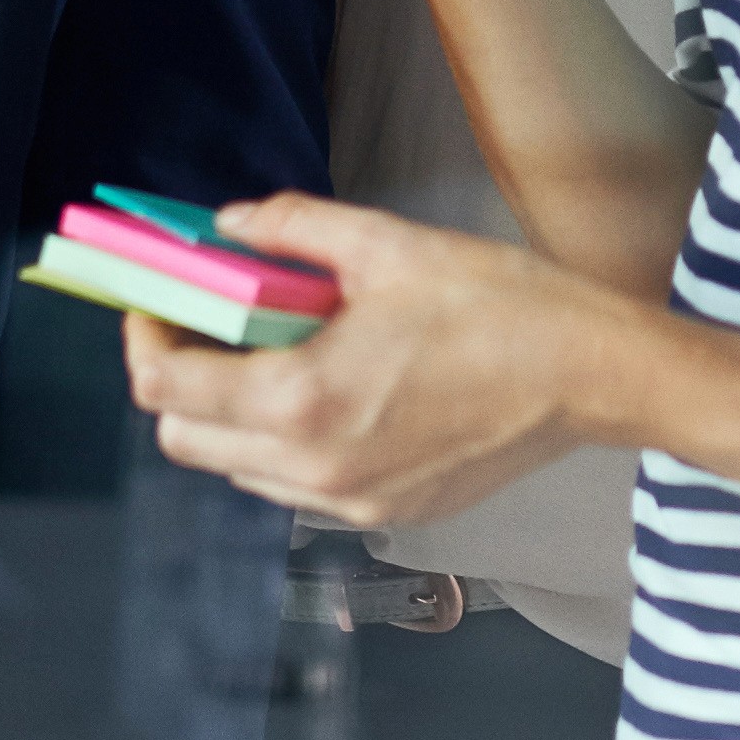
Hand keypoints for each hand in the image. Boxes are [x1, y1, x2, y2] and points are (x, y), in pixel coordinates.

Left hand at [123, 191, 603, 529]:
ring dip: (229, 412)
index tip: (155, 299)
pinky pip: (294, 484)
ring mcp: (350, 503)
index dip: (145, 338)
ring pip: (237, 468)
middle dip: (177, 378)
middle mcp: (315, 468)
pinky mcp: (385, 515)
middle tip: (203, 320)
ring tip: (270, 348)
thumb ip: (293, 227)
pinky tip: (325, 385)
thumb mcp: (386, 242)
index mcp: (303, 400)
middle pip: (185, 442)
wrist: (594, 377)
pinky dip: (282, 439)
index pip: (166, 390)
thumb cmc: (499, 305)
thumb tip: (230, 223)